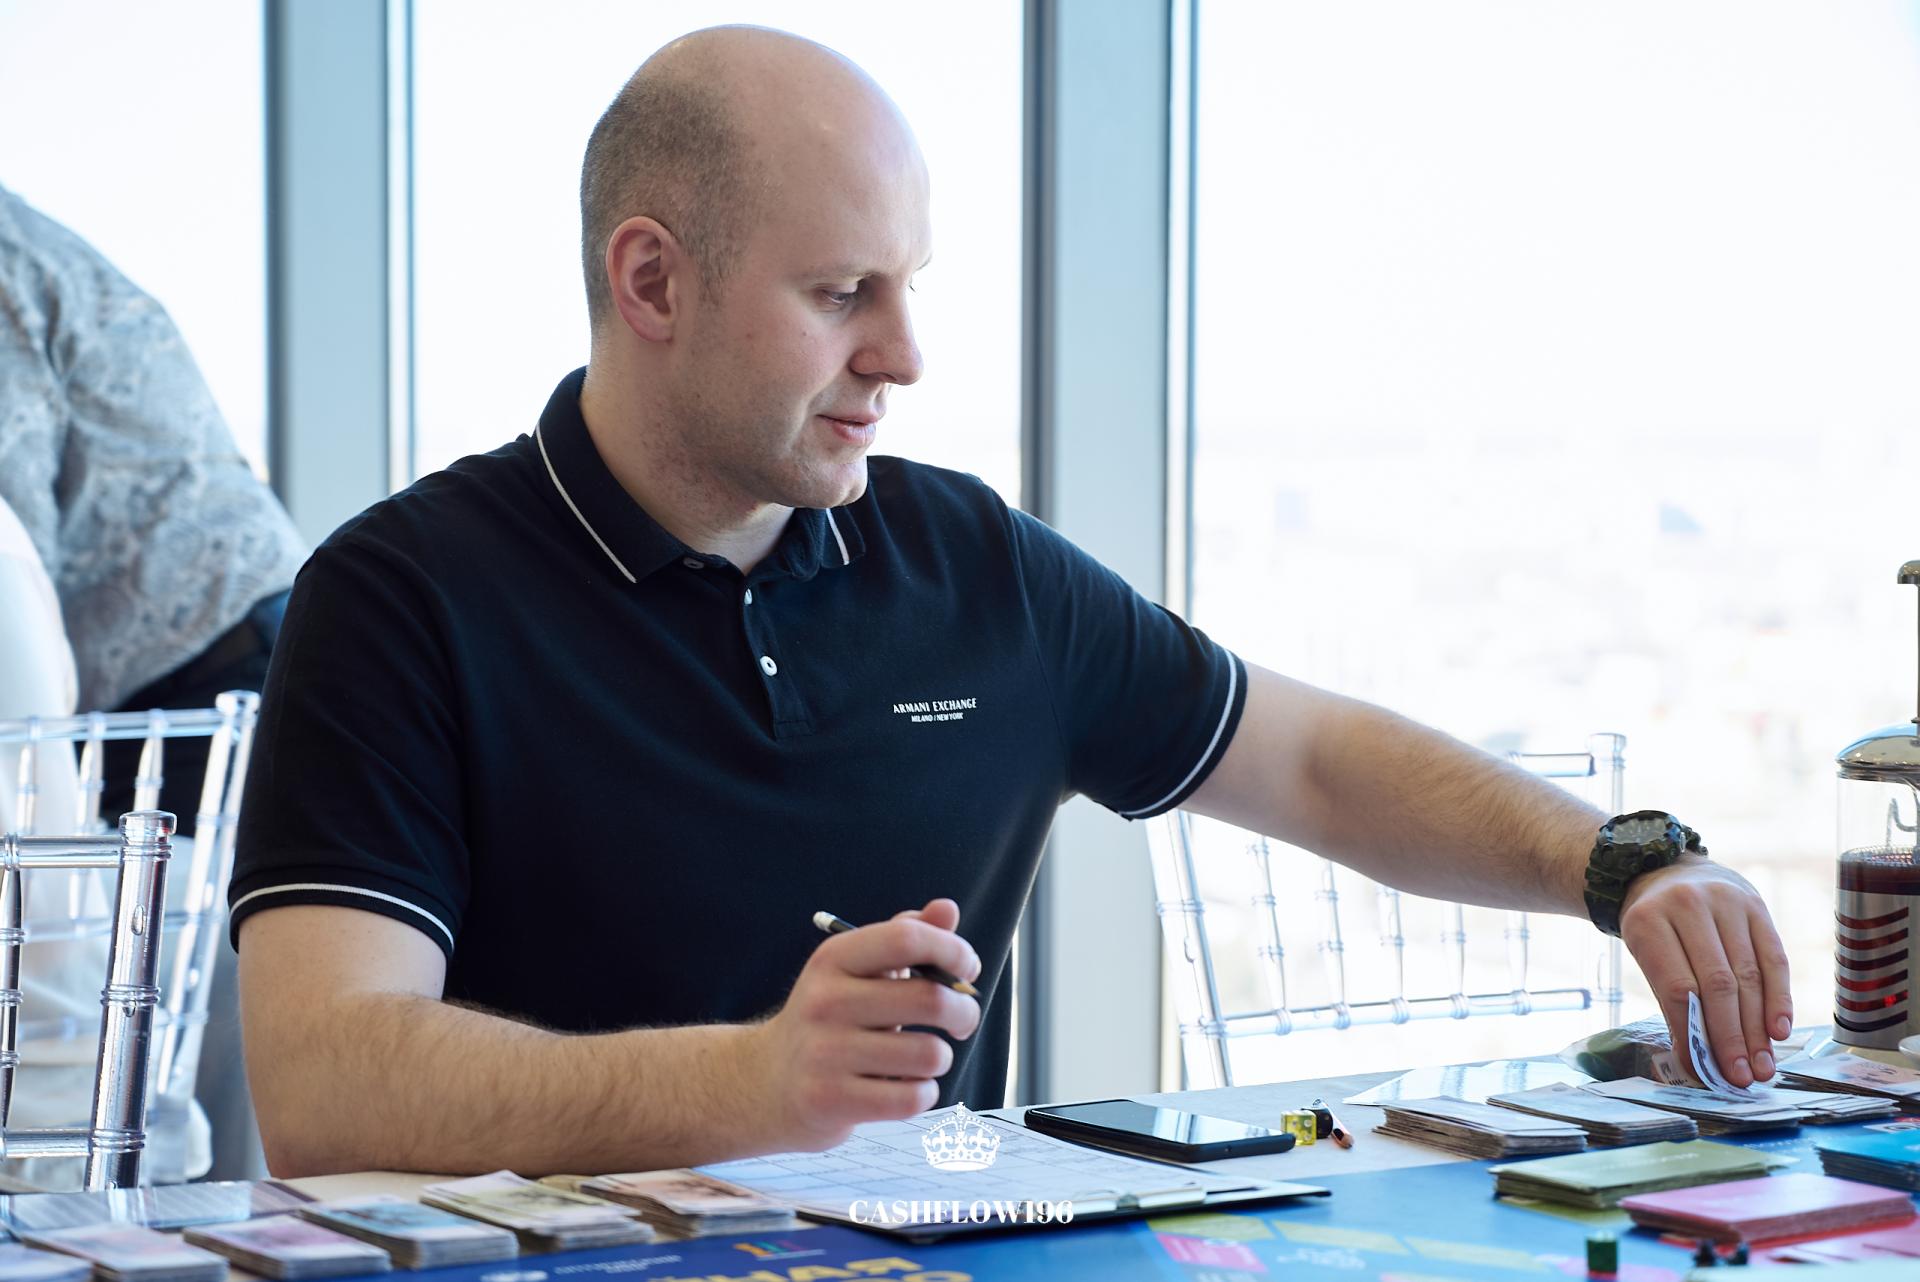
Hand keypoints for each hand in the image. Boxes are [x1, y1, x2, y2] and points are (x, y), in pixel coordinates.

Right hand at [743, 898, 981, 1151]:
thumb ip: (904, 938)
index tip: (968, 968)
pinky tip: (906, 1087)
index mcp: (834, 958)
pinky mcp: (829, 1101)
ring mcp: (824, 1052)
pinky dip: (923, 1093)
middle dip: (964, 1012)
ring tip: (921, 1058)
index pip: (907, 939)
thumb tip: (947, 909)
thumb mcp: (856, 971)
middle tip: (962, 1021)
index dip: (952, 950)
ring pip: (929, 1055)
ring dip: (940, 1059)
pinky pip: (912, 1098)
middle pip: (931, 999)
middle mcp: (825, 1001)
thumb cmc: (831, 1019)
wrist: (765, 1082)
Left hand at [1619, 857, 1790, 1088]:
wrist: (1671, 872)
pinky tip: (1778, 1032)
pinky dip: (1779, 998)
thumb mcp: (1646, 952)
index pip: (1676, 988)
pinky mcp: (1757, 906)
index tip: (1705, 1072)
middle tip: (1742, 1078)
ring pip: (1749, 974)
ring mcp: (1727, 902)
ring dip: (1758, 1028)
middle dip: (1732, 1037)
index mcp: (1647, 921)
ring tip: (1762, 1067)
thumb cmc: (1656, 924)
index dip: (1693, 1033)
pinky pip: (1774, 958)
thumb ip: (1670, 998)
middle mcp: (1688, 906)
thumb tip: (1696, 1061)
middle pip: (1717, 984)